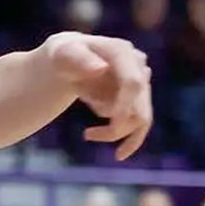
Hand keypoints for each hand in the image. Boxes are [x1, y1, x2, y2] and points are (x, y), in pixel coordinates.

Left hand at [42, 32, 152, 159]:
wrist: (68, 62)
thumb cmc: (64, 55)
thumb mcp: (62, 53)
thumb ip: (79, 59)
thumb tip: (101, 68)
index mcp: (122, 51)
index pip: (133, 82)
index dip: (125, 105)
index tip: (110, 124)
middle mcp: (138, 65)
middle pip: (139, 104)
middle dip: (117, 124)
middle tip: (88, 135)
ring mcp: (142, 82)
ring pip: (140, 118)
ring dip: (114, 129)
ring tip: (88, 133)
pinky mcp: (140, 98)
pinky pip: (141, 125)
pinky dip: (131, 140)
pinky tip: (119, 155)